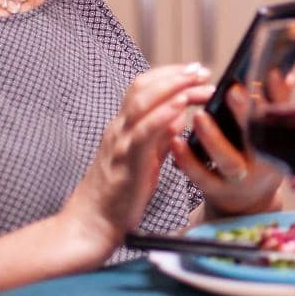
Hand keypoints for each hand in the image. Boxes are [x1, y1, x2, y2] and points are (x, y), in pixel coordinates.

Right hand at [60, 63, 214, 262]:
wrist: (91, 225)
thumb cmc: (118, 195)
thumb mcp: (144, 160)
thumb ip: (159, 138)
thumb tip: (178, 118)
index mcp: (123, 127)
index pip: (143, 88)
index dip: (169, 75)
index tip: (195, 71)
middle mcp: (119, 129)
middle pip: (142, 88)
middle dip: (174, 74)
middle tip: (202, 70)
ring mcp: (120, 143)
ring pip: (141, 103)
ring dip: (172, 87)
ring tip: (198, 81)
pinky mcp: (126, 162)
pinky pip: (144, 133)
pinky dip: (162, 115)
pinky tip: (181, 105)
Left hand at [170, 85, 283, 216]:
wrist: (247, 202)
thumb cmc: (259, 157)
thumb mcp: (273, 136)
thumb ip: (277, 105)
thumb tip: (285, 75)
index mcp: (280, 145)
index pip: (280, 118)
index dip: (277, 98)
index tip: (267, 74)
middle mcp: (264, 164)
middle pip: (258, 141)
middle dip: (246, 115)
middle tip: (232, 91)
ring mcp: (240, 179)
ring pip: (228, 161)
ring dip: (213, 138)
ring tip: (199, 115)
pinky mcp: (216, 190)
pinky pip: (201, 177)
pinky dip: (188, 160)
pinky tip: (176, 142)